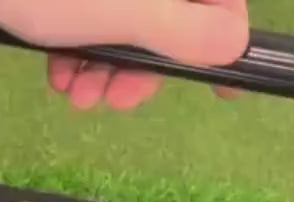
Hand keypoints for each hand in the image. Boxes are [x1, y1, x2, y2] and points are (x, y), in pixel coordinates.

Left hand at [0, 0, 248, 109]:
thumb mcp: (124, 13)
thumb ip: (184, 30)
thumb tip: (236, 42)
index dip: (223, 41)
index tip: (221, 89)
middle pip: (169, 12)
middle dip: (143, 65)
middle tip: (114, 101)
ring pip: (125, 16)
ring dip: (106, 66)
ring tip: (75, 94)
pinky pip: (89, 10)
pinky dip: (78, 45)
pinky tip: (57, 72)